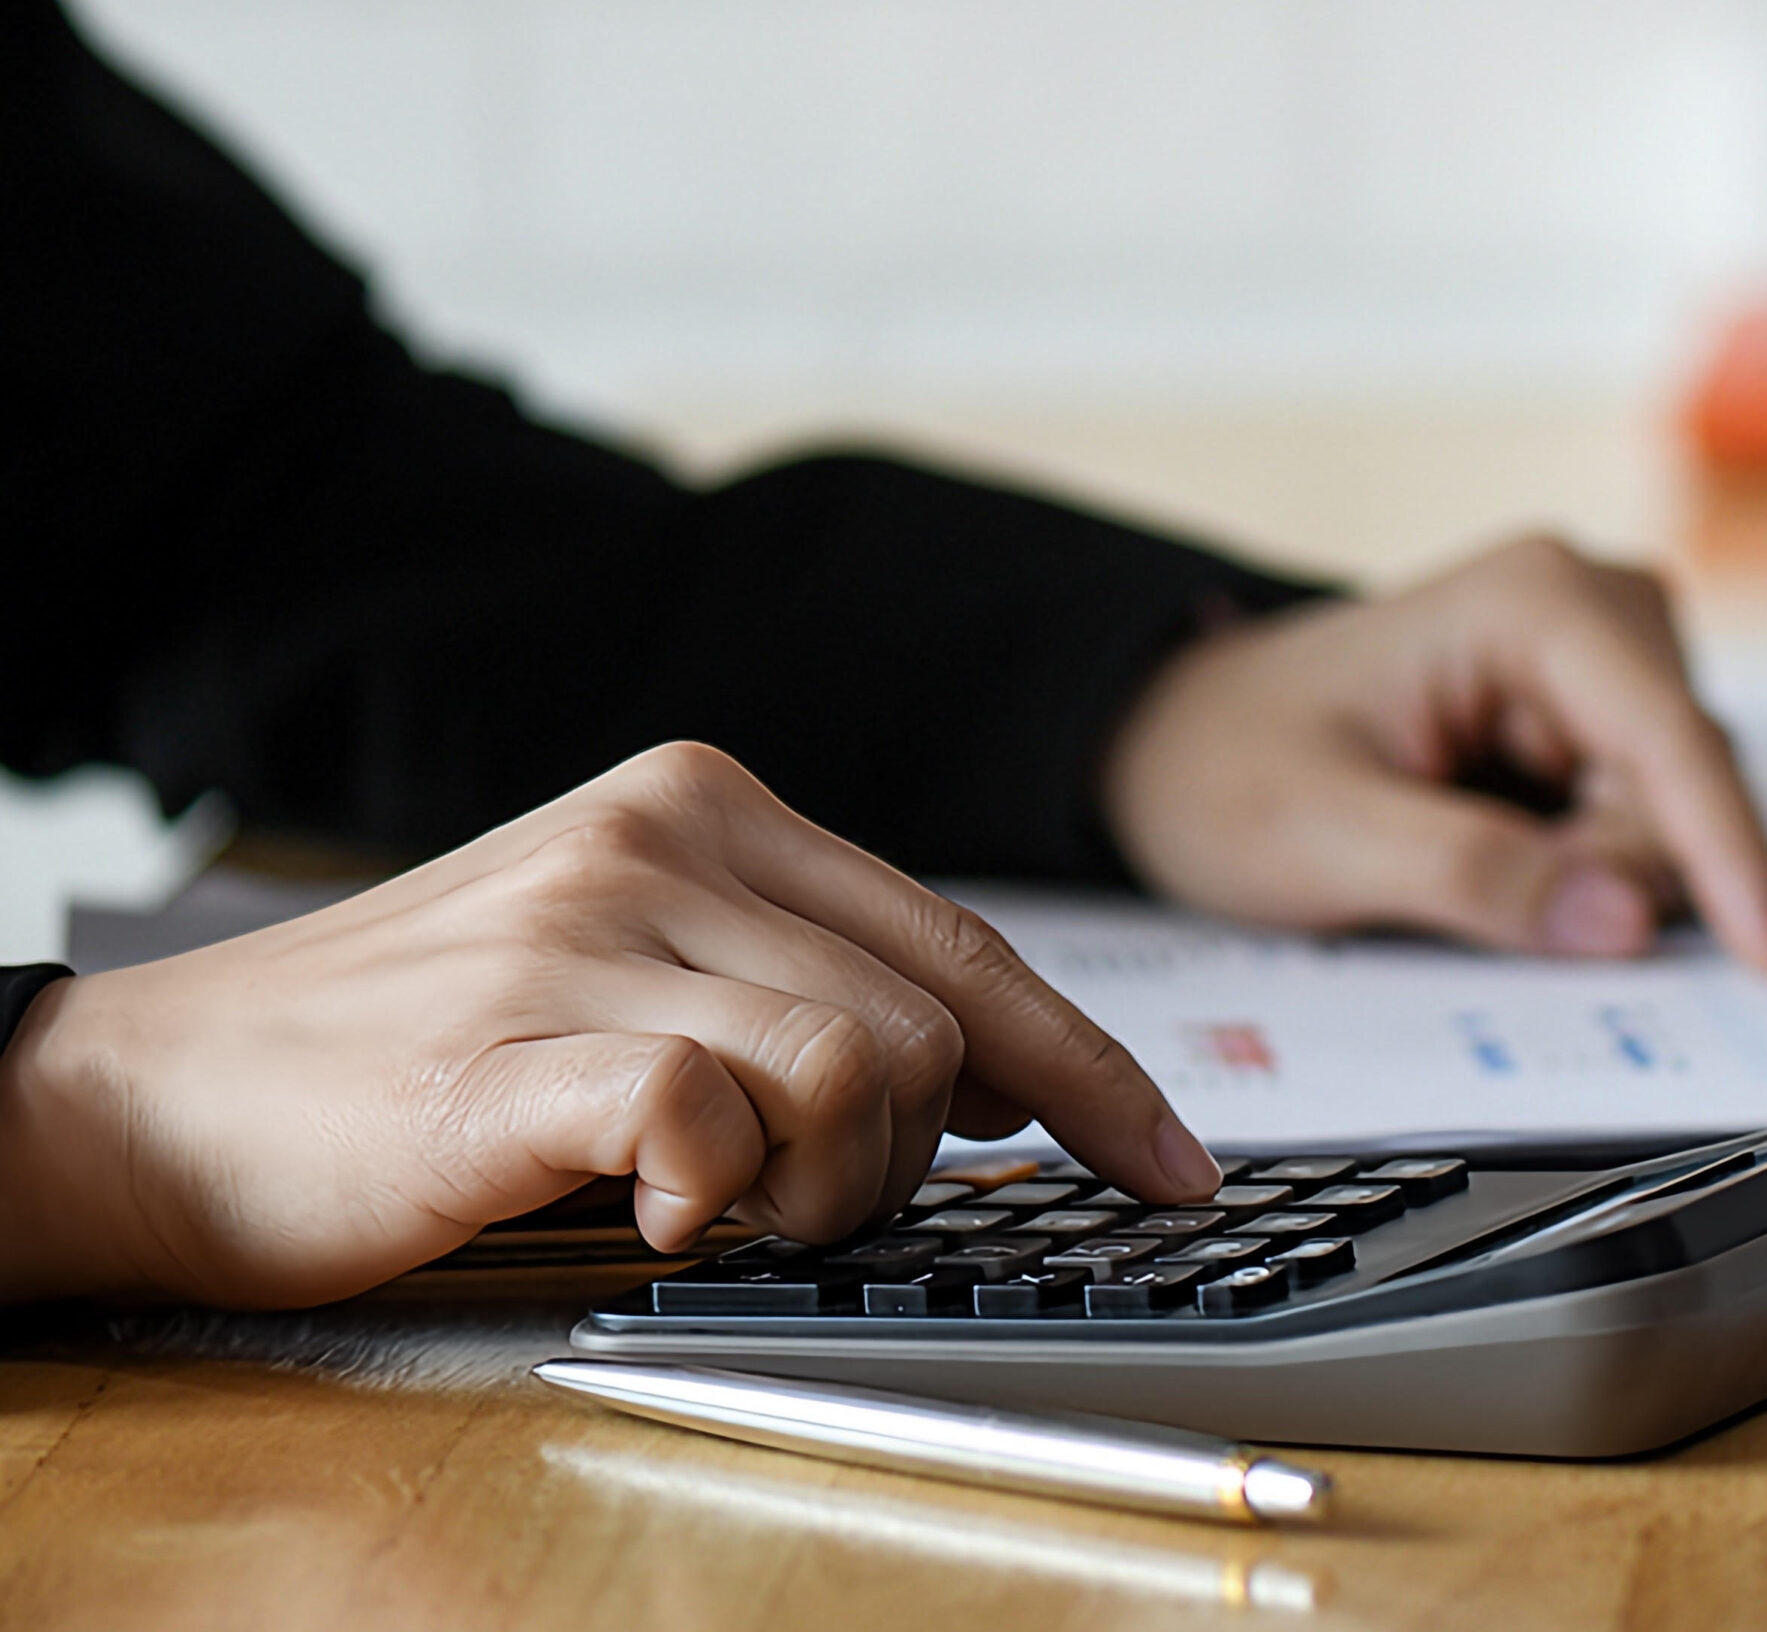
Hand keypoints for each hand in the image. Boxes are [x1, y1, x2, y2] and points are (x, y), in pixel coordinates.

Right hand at [0, 744, 1218, 1307]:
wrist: (170, 1091)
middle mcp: (669, 835)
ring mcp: (590, 929)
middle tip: (804, 1206)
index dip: (1092, 1074)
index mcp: (716, 803)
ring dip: (823, 1192)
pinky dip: (713, 1195)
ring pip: (860, 1076)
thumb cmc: (428, 1048)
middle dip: (913, 1165)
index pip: (969, 947)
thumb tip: (992, 1078)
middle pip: (934, 1027)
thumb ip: (806, 984)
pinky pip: (715, 1116)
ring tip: (717, 1208)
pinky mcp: (515, 1045)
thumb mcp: (640, 964)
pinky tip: (647, 1209)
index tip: (1169, 1166)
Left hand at [1102, 537, 1766, 971]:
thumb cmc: (1224, 769)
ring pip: (1673, 818)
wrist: (1170, 740)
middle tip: (1462, 901)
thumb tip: (1627, 922)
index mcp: (1529, 604)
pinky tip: (1497, 874)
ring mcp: (1599, 664)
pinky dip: (1587, 877)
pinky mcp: (1591, 720)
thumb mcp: (1321, 840)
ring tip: (1450, 874)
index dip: (1730, 859)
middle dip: (1617, 882)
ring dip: (1595, 884)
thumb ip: (1472, 877)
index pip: (1672, 743)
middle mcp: (1588, 610)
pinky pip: (1640, 826)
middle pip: (1685, 787)